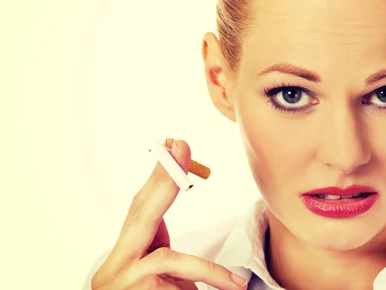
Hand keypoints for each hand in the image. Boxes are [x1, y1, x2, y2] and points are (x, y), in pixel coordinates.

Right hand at [91, 138, 247, 289]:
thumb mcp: (164, 274)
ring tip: (236, 285)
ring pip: (166, 259)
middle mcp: (115, 266)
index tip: (175, 144)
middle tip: (180, 148)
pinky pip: (176, 284)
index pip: (141, 207)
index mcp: (126, 252)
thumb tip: (185, 210)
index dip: (158, 175)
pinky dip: (204, 283)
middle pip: (139, 213)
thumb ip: (169, 249)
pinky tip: (227, 289)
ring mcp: (120, 283)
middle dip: (163, 180)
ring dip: (204, 268)